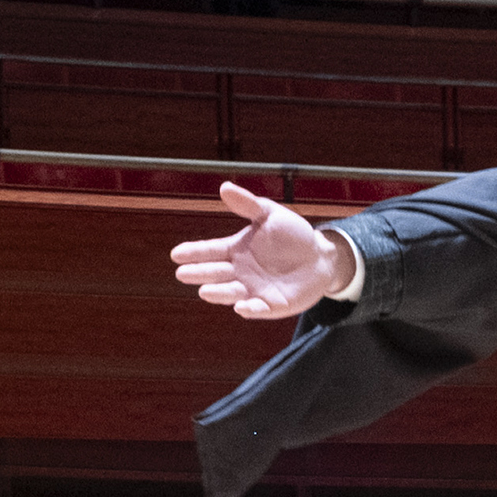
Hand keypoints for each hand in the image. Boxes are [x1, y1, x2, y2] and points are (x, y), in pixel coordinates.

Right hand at [172, 181, 355, 319]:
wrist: (320, 257)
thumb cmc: (292, 234)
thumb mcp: (271, 214)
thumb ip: (248, 205)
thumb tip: (225, 187)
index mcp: (235, 250)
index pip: (210, 251)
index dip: (193, 252)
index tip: (176, 254)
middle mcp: (239, 272)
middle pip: (215, 273)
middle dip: (199, 273)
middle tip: (182, 273)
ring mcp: (253, 290)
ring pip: (231, 293)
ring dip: (218, 293)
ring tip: (204, 291)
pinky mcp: (271, 305)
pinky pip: (258, 309)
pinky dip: (249, 309)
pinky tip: (241, 307)